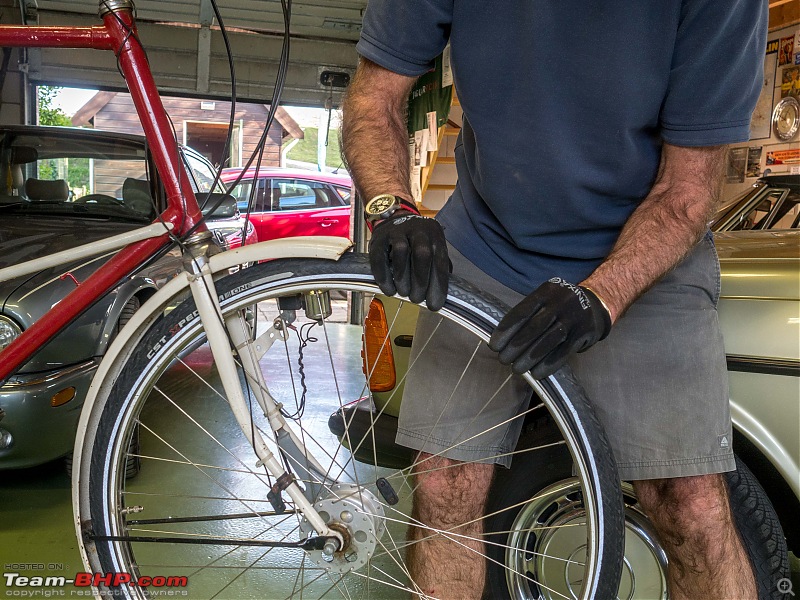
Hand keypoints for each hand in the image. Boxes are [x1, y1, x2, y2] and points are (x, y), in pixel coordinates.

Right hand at [369, 213, 449, 310]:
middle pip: (422, 254)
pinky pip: (380, 257)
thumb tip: (440, 295)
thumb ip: (437, 267)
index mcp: (435, 235)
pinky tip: (388, 289)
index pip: (440, 261)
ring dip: (402, 278)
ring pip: (401, 252)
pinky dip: (384, 276)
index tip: (434, 305)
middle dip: (421, 281)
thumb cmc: (416, 242)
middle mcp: (418, 230)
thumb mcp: (432, 248)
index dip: (438, 285)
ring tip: (403, 293)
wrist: (394, 219)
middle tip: (417, 299)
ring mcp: (397, 231)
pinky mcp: (379, 237)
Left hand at [489, 278, 611, 377]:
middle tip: (503, 360)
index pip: (521, 312)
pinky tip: (536, 374)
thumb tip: (501, 341)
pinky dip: (548, 365)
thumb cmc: (559, 306)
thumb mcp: (544, 301)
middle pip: (534, 328)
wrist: (595, 304)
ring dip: (529, 358)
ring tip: (517, 369)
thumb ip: (527, 316)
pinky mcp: (584, 333)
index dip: (506, 330)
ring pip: (548, 341)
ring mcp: (574, 317)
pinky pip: (563, 352)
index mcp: (546, 291)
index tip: (494, 346)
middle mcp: (561, 302)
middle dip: (515, 346)